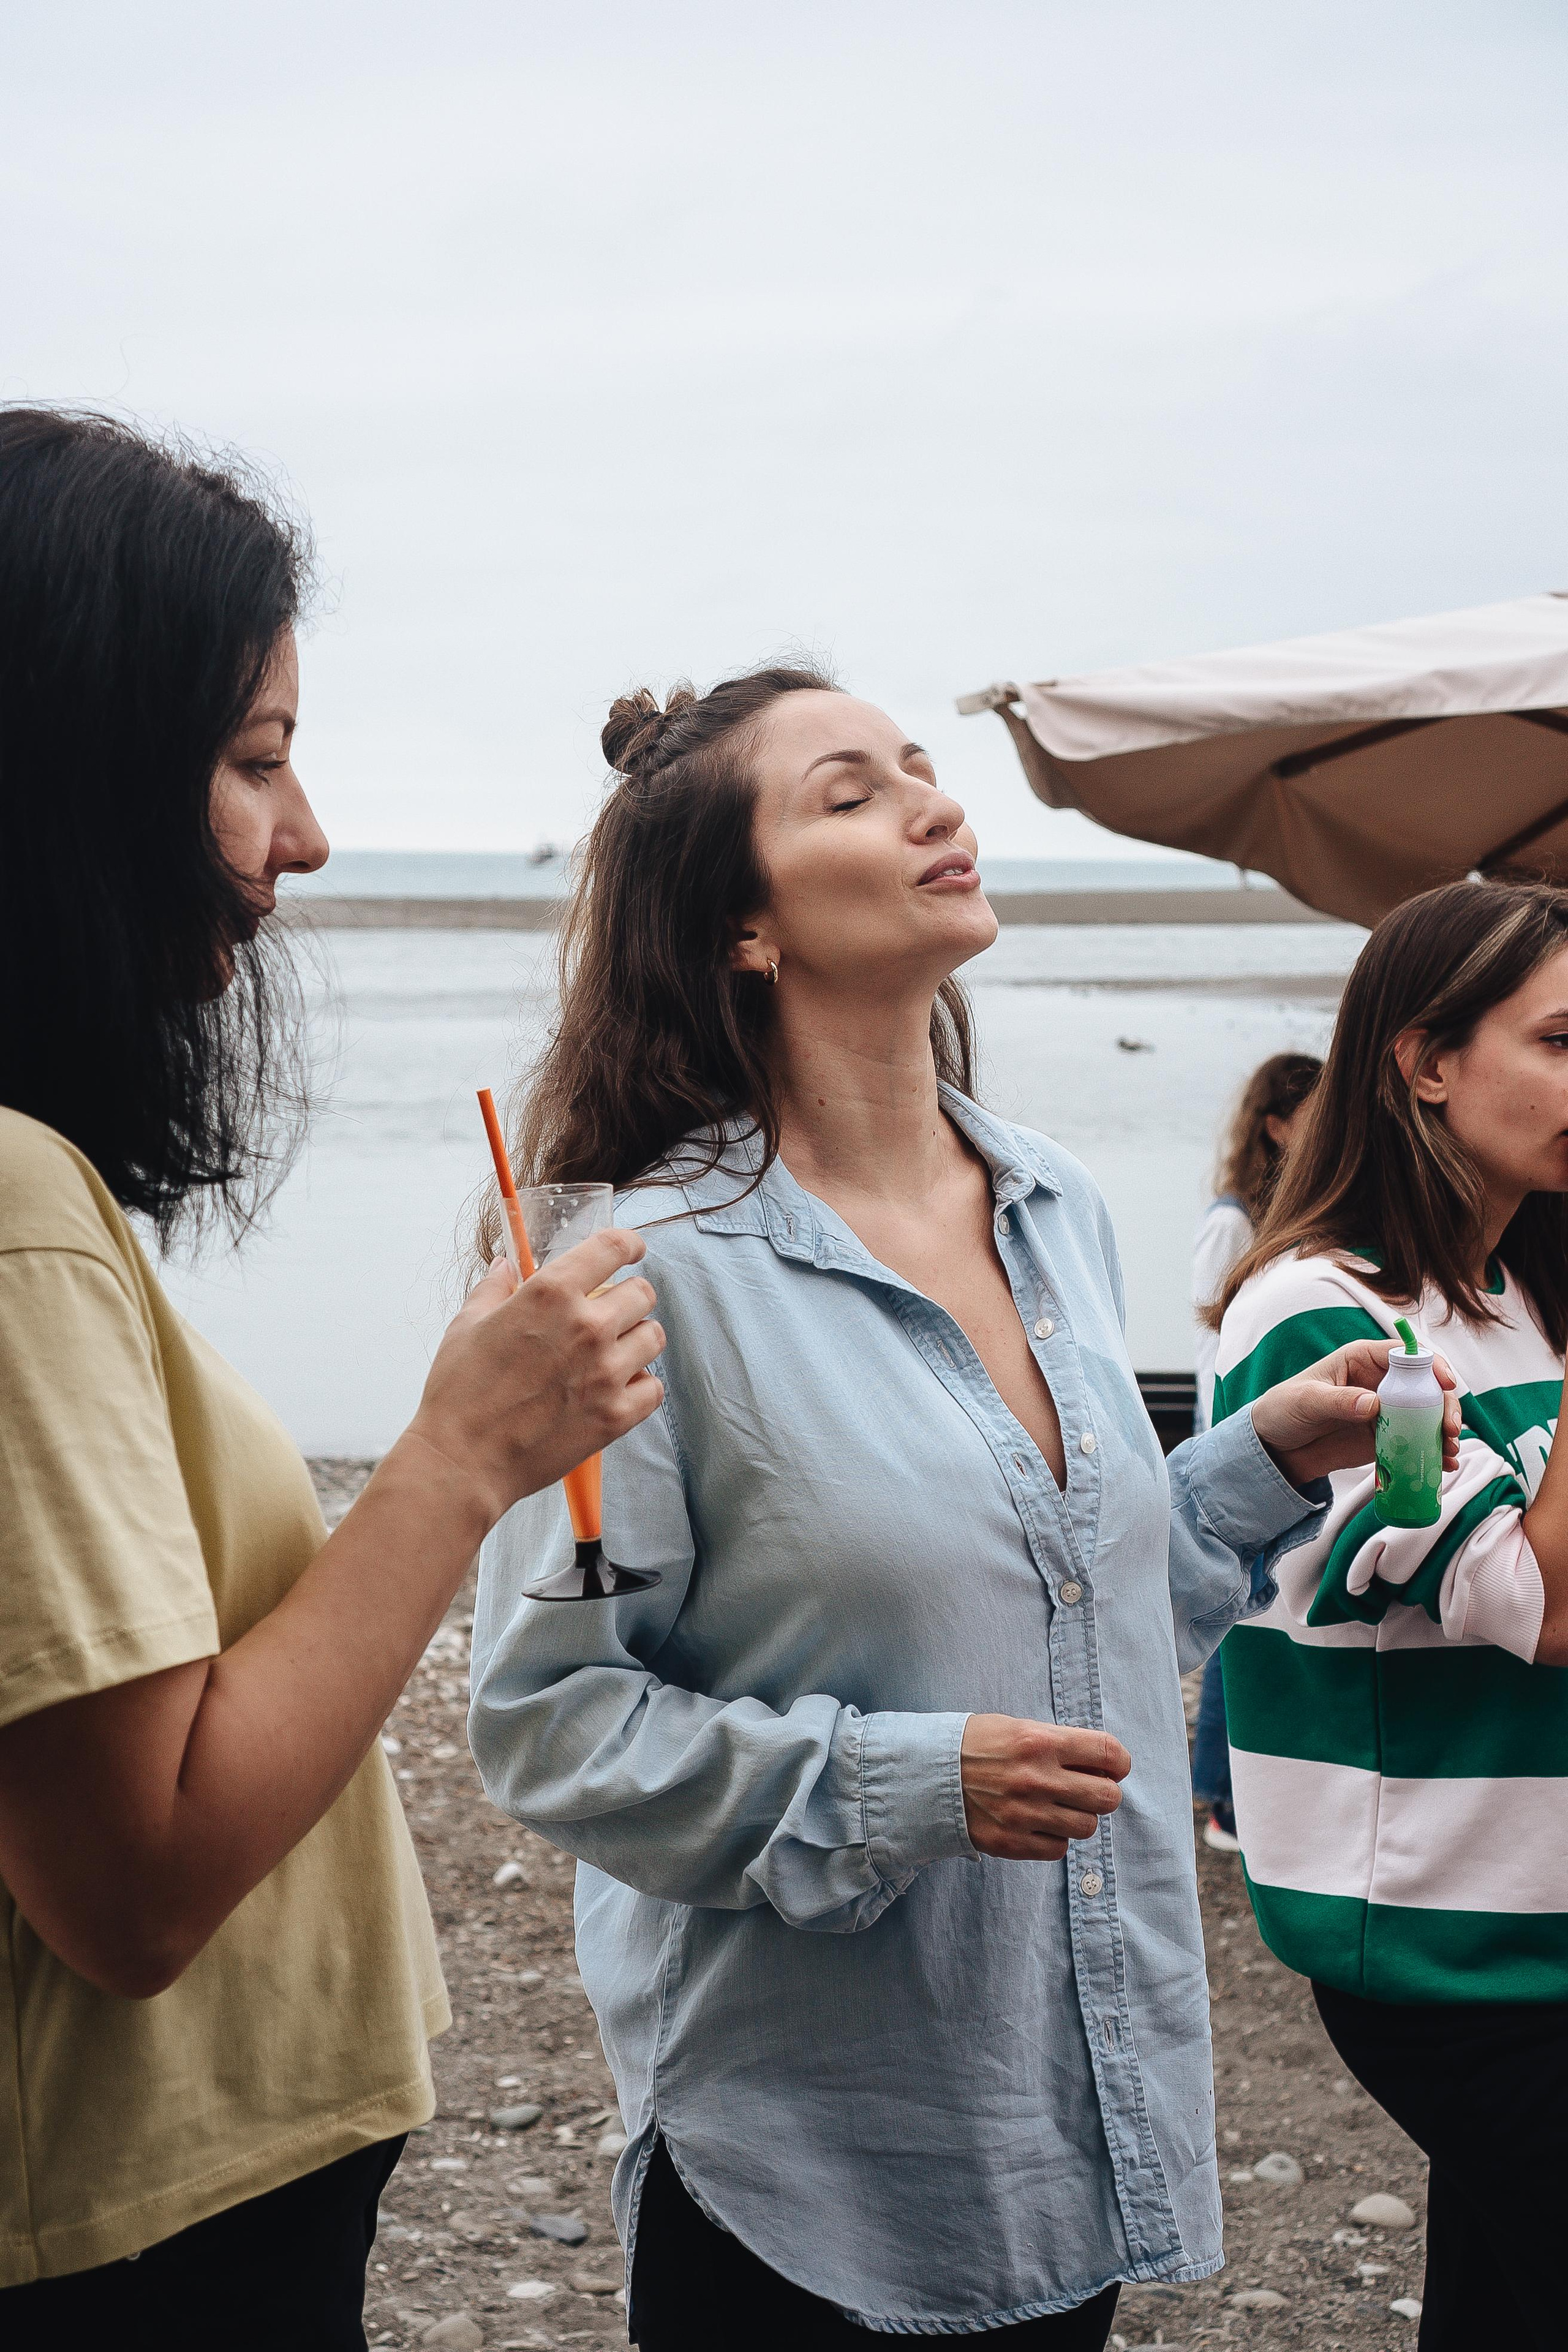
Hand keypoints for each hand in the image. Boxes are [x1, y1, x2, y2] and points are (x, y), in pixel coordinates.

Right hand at [407, 1227, 664, 1527]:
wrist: (462, 1461)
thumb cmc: (459, 1393)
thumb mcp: (467, 1326)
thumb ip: (494, 1289)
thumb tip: (505, 1267)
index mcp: (551, 1294)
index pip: (612, 1247)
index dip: (628, 1244)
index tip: (631, 1250)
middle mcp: (587, 1327)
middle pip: (642, 1293)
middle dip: (628, 1297)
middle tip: (611, 1312)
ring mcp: (607, 1372)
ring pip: (654, 1337)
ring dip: (637, 1339)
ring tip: (613, 1352)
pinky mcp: (616, 1415)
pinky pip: (654, 1388)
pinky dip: (640, 1385)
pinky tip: (616, 1388)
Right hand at [960, 1713, 1130, 1860]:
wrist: (926, 1775)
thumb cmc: (976, 1745)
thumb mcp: (1017, 1728)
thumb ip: (1059, 1744)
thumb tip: (1101, 1765)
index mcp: (1040, 1742)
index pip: (1108, 1753)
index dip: (1118, 1762)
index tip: (1113, 1766)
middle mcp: (1037, 1779)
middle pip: (1107, 1797)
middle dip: (1103, 1792)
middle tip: (1087, 1789)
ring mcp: (1025, 1814)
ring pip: (1086, 1827)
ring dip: (1079, 1817)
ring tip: (1059, 1807)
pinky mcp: (1011, 1842)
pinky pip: (1058, 1849)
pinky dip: (1054, 1838)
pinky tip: (1038, 1823)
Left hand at [1249, 1338, 1461, 1488]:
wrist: (1276, 1446)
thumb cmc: (1285, 1408)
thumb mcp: (1307, 1401)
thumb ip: (1339, 1401)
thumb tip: (1374, 1404)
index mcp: (1363, 1358)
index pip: (1405, 1354)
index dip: (1431, 1365)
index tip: (1447, 1384)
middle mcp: (1381, 1381)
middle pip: (1425, 1387)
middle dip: (1445, 1406)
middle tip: (1451, 1430)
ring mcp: (1387, 1410)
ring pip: (1427, 1416)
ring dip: (1444, 1432)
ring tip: (1451, 1452)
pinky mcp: (1386, 1437)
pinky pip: (1415, 1442)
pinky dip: (1432, 1452)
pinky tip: (1444, 1466)